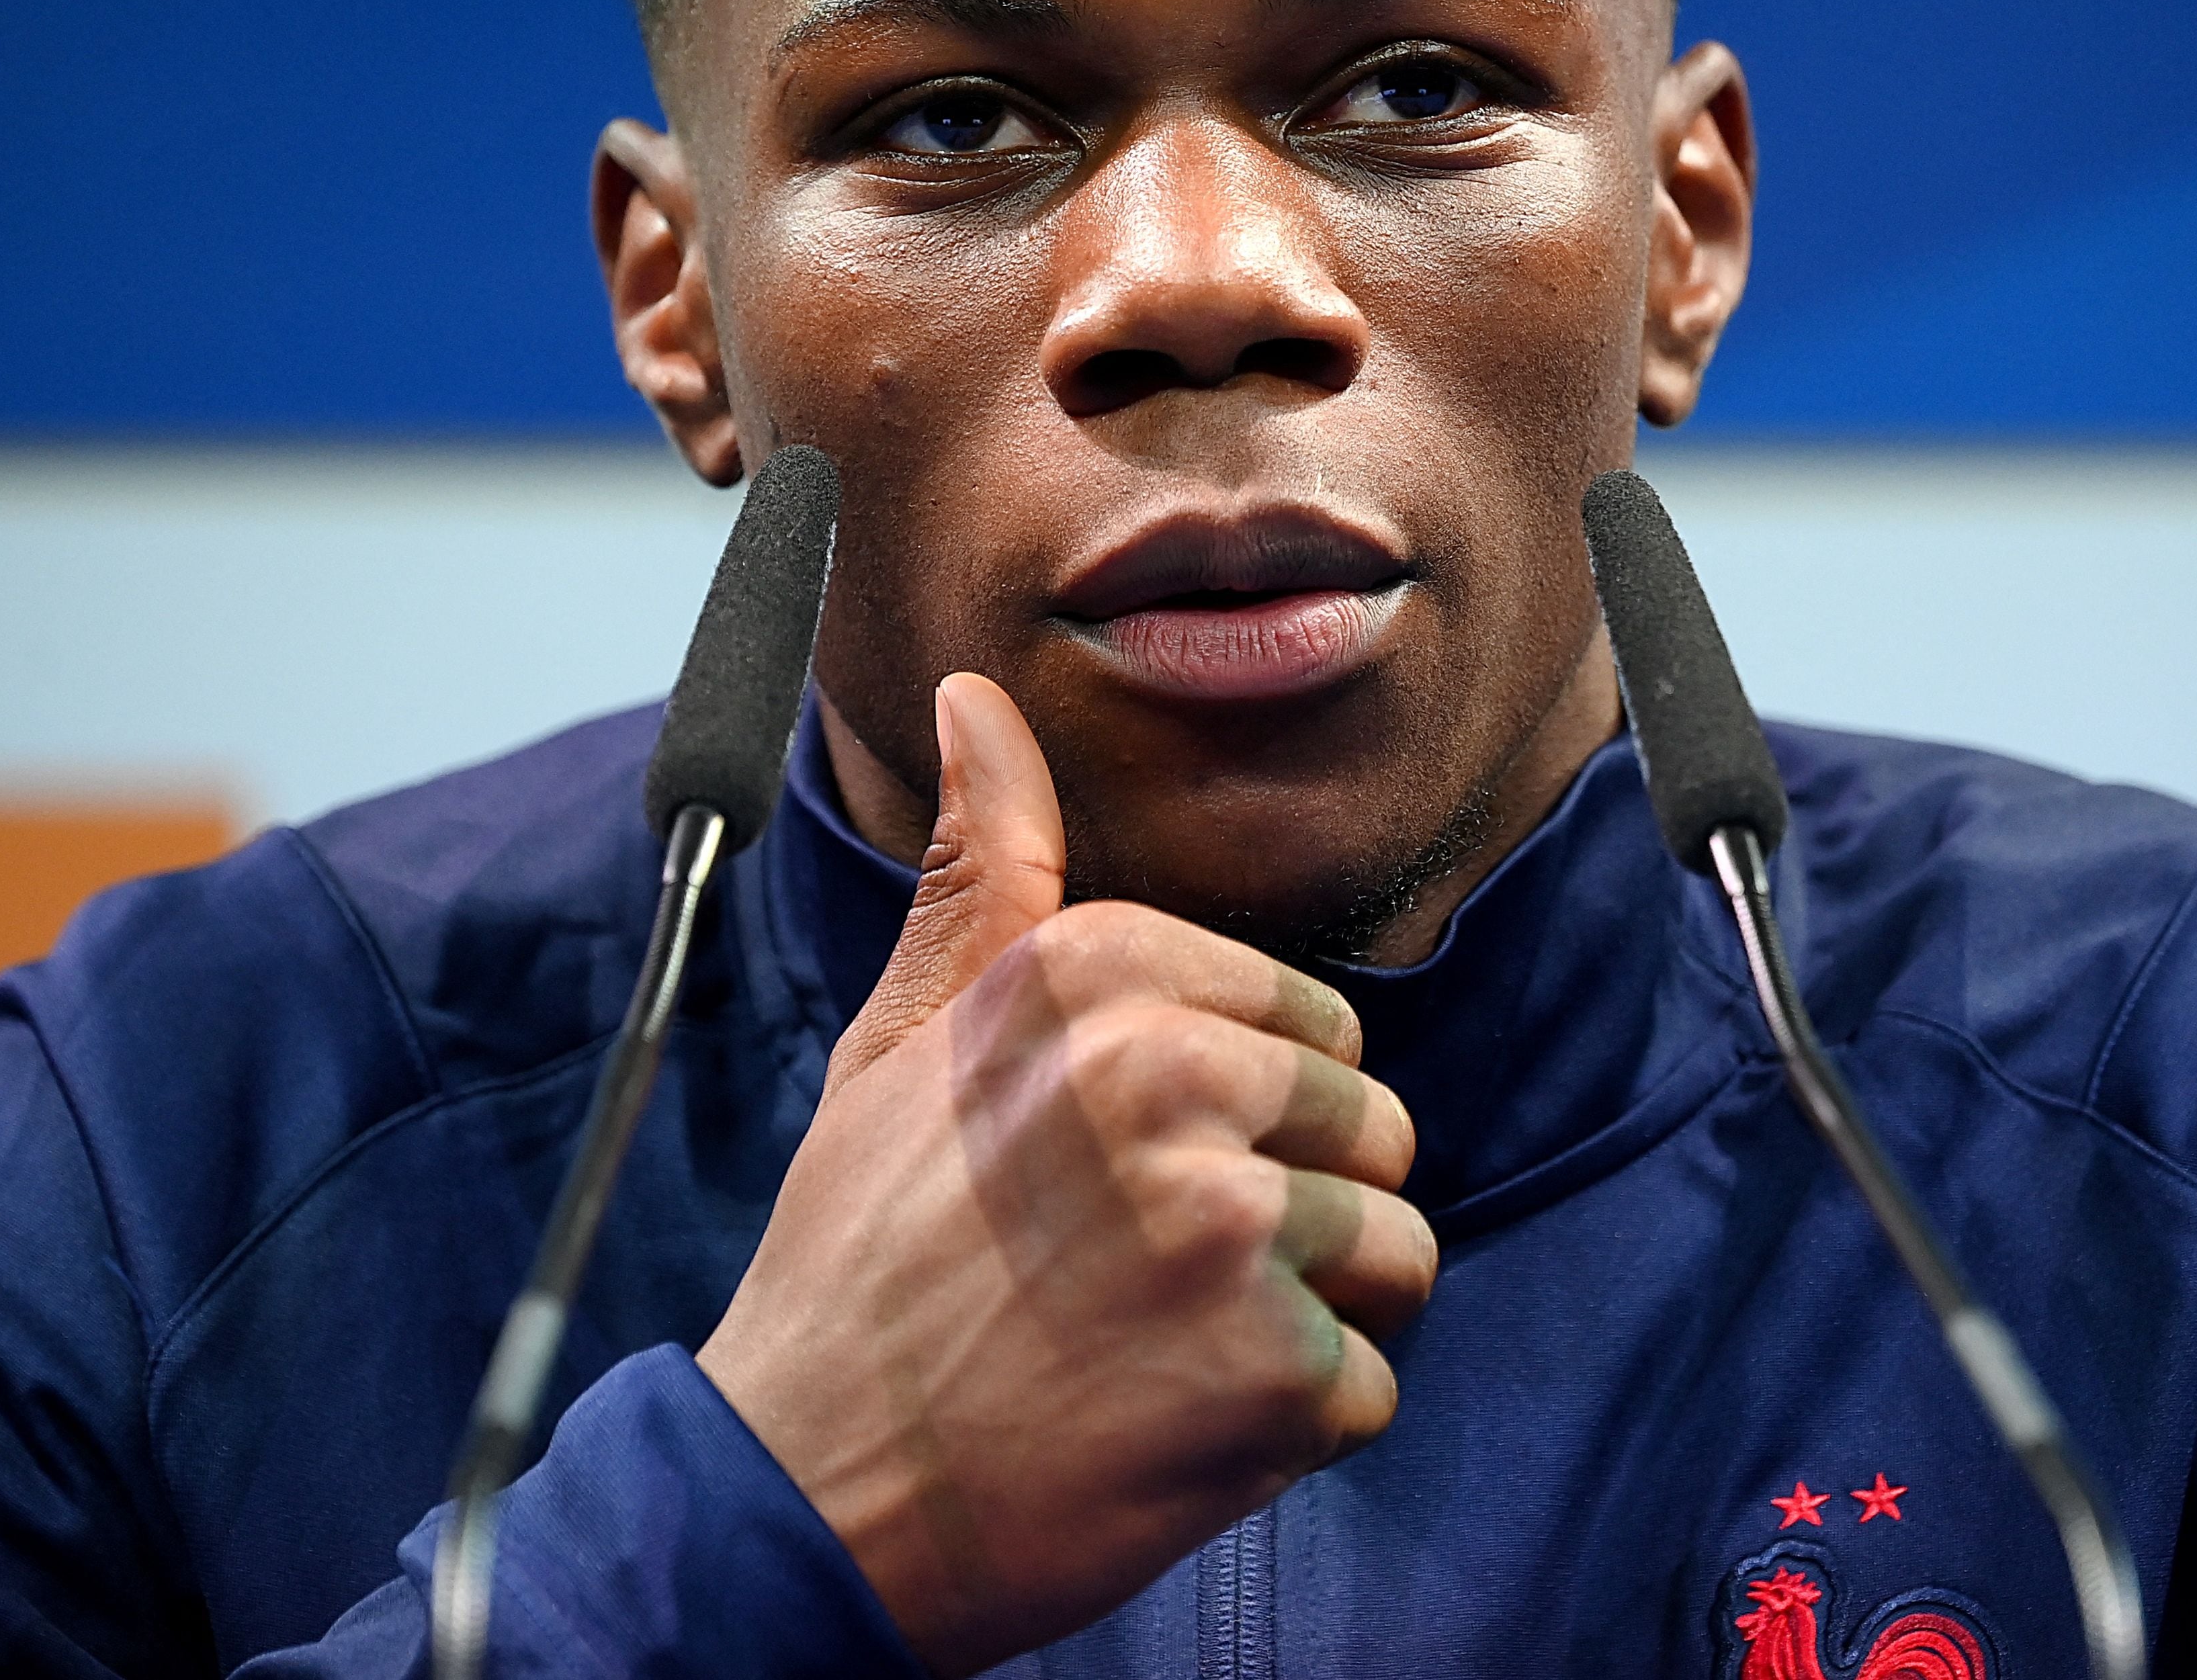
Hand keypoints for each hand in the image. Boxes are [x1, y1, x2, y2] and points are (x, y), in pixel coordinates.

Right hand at [697, 674, 1436, 1675]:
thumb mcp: (902, 1046)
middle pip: (1370, 1130)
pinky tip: (1173, 1428)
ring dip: (1305, 1320)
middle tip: (1142, 1277)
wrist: (803, 1497)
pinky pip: (1370, 1386)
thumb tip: (976, 698)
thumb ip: (982, 873)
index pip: (1311, 1022)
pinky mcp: (1276, 1373)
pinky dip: (1291, 1431)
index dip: (1242, 1114)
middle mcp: (1174, 1073)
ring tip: (1162, 1350)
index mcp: (1096, 972)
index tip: (1121, 1174)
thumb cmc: (860, 1268)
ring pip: (1393, 1255)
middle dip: (1291, 1210)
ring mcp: (1234, 1227)